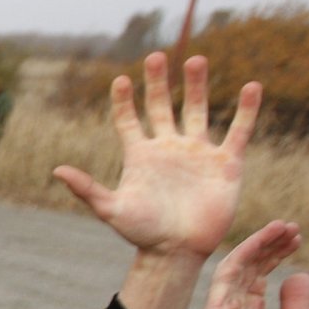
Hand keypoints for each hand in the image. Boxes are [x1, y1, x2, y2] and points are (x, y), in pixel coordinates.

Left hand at [56, 51, 260, 261]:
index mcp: (141, 156)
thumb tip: (57, 169)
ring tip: (196, 59)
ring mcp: (198, 153)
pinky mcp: (226, 164)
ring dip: (197, 86)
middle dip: (159, 83)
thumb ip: (87, 189)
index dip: (125, 101)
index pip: (129, 120)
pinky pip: (238, 131)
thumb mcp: (112, 210)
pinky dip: (246, 110)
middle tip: (156, 56)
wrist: (178, 252)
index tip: (121, 80)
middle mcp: (169, 149)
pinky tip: (252, 88)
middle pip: (163, 106)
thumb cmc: (143, 234)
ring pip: (197, 111)